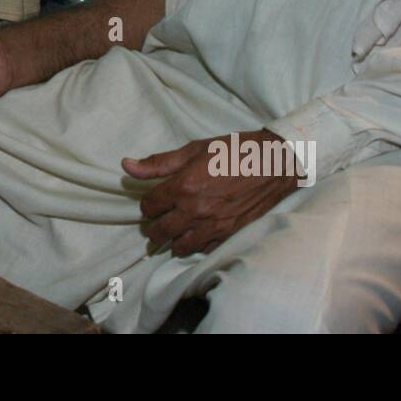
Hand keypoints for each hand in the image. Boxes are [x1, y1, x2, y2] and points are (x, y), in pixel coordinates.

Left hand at [121, 129, 301, 255]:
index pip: (148, 207)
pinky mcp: (229, 234)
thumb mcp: (194, 149)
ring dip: (172, 239)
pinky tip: (196, 233)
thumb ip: (159, 162)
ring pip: (179, 246)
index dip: (147, 204)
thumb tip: (126, 165)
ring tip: (175, 229)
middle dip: (154, 226)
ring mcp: (213, 225)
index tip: (152, 200)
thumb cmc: (234, 151)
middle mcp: (195, 210)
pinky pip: (203, 250)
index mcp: (183, 186)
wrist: (274, 162)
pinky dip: (196, 245)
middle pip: (159, 231)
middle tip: (158, 219)